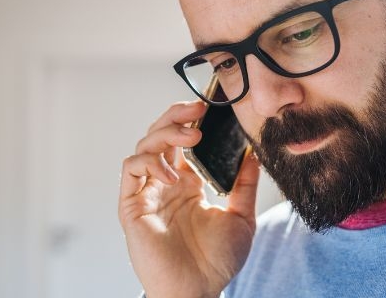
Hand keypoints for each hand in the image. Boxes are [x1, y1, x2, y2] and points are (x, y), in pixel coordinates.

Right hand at [119, 101, 260, 297]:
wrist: (197, 292)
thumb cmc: (217, 261)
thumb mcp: (241, 217)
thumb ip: (245, 185)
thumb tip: (254, 154)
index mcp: (188, 184)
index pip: (183, 141)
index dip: (192, 120)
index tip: (211, 107)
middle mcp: (165, 184)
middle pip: (160, 135)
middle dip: (176, 115)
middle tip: (198, 107)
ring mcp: (147, 193)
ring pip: (144, 145)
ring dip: (166, 134)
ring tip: (192, 137)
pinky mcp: (132, 205)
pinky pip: (131, 169)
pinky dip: (150, 162)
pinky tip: (173, 174)